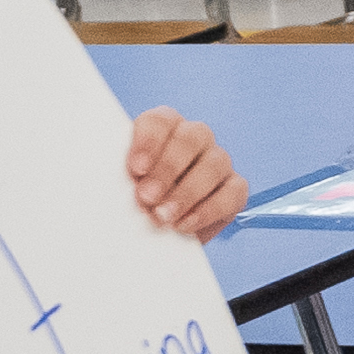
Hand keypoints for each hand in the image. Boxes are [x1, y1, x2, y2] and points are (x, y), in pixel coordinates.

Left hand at [123, 107, 245, 243]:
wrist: (155, 233)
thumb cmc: (134, 200)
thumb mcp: (121, 184)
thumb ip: (122, 178)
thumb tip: (119, 186)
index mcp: (164, 127)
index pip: (161, 120)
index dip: (149, 141)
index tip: (136, 168)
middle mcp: (195, 138)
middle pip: (191, 138)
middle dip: (168, 169)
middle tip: (146, 197)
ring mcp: (218, 161)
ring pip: (214, 164)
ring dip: (187, 193)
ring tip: (163, 216)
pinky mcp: (234, 188)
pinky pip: (233, 192)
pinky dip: (209, 210)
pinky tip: (185, 225)